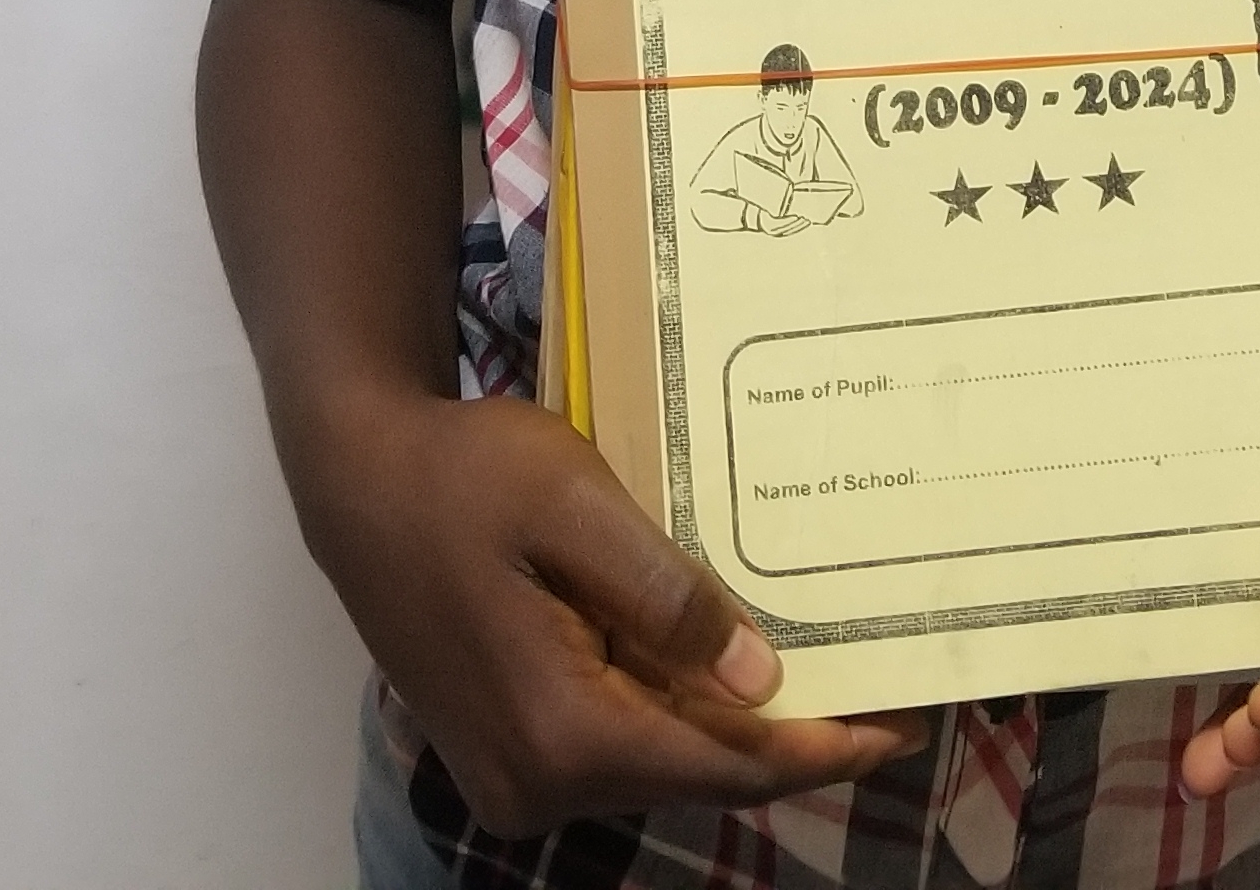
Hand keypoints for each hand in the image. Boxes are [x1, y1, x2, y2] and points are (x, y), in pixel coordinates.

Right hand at [290, 382, 922, 836]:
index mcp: (560, 733)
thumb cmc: (461, 476)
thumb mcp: (573, 505)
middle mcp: (536, 783)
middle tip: (886, 691)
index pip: (724, 766)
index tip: (905, 721)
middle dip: (794, 740)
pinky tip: (733, 672)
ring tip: (831, 675)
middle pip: (699, 776)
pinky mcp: (508, 752)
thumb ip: (665, 597)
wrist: (355, 478)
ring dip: (739, 728)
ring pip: (660, 764)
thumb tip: (759, 677)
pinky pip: (619, 744)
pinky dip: (681, 714)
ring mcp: (516, 777)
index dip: (821, 748)